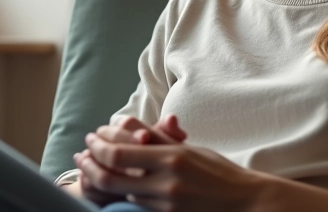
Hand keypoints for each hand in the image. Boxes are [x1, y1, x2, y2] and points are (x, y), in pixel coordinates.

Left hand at [78, 118, 261, 211]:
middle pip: (110, 177)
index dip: (98, 146)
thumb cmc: (219, 173)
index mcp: (172, 157)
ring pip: (118, 195)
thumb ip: (158, 139)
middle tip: (81, 156)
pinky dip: (118, 199)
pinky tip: (110, 191)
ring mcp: (166, 206)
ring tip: (89, 170)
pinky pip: (134, 209)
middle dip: (89, 165)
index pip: (119, 153)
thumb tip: (125, 124)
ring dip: (99, 182)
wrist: (246, 204)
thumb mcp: (190, 150)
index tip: (92, 138)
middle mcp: (166, 183)